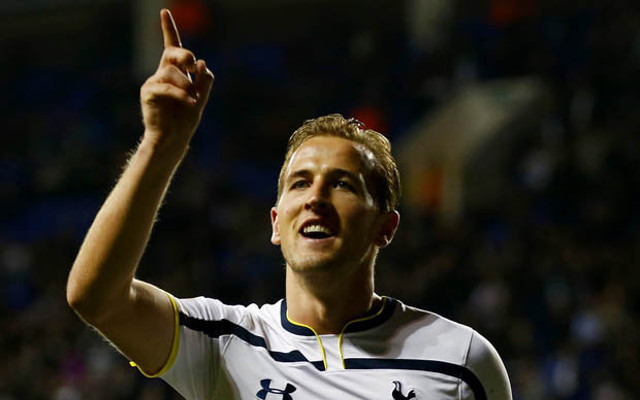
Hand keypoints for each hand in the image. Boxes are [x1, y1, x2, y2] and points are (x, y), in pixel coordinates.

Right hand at [140, 9, 213, 154]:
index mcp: (174, 72)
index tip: (165, 11)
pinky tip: (190, 102)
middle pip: (172, 53)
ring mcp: (154, 82)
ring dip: (187, 85)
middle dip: (184, 54)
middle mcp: (162, 74)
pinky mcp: (149, 93)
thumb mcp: (201, 97)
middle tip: (193, 64)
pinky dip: (181, 94)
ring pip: (172, 72)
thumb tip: (202, 62)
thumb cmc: (185, 119)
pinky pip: (166, 87)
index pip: (171, 47)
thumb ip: (204, 80)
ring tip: (192, 100)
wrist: (173, 138)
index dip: (168, 29)